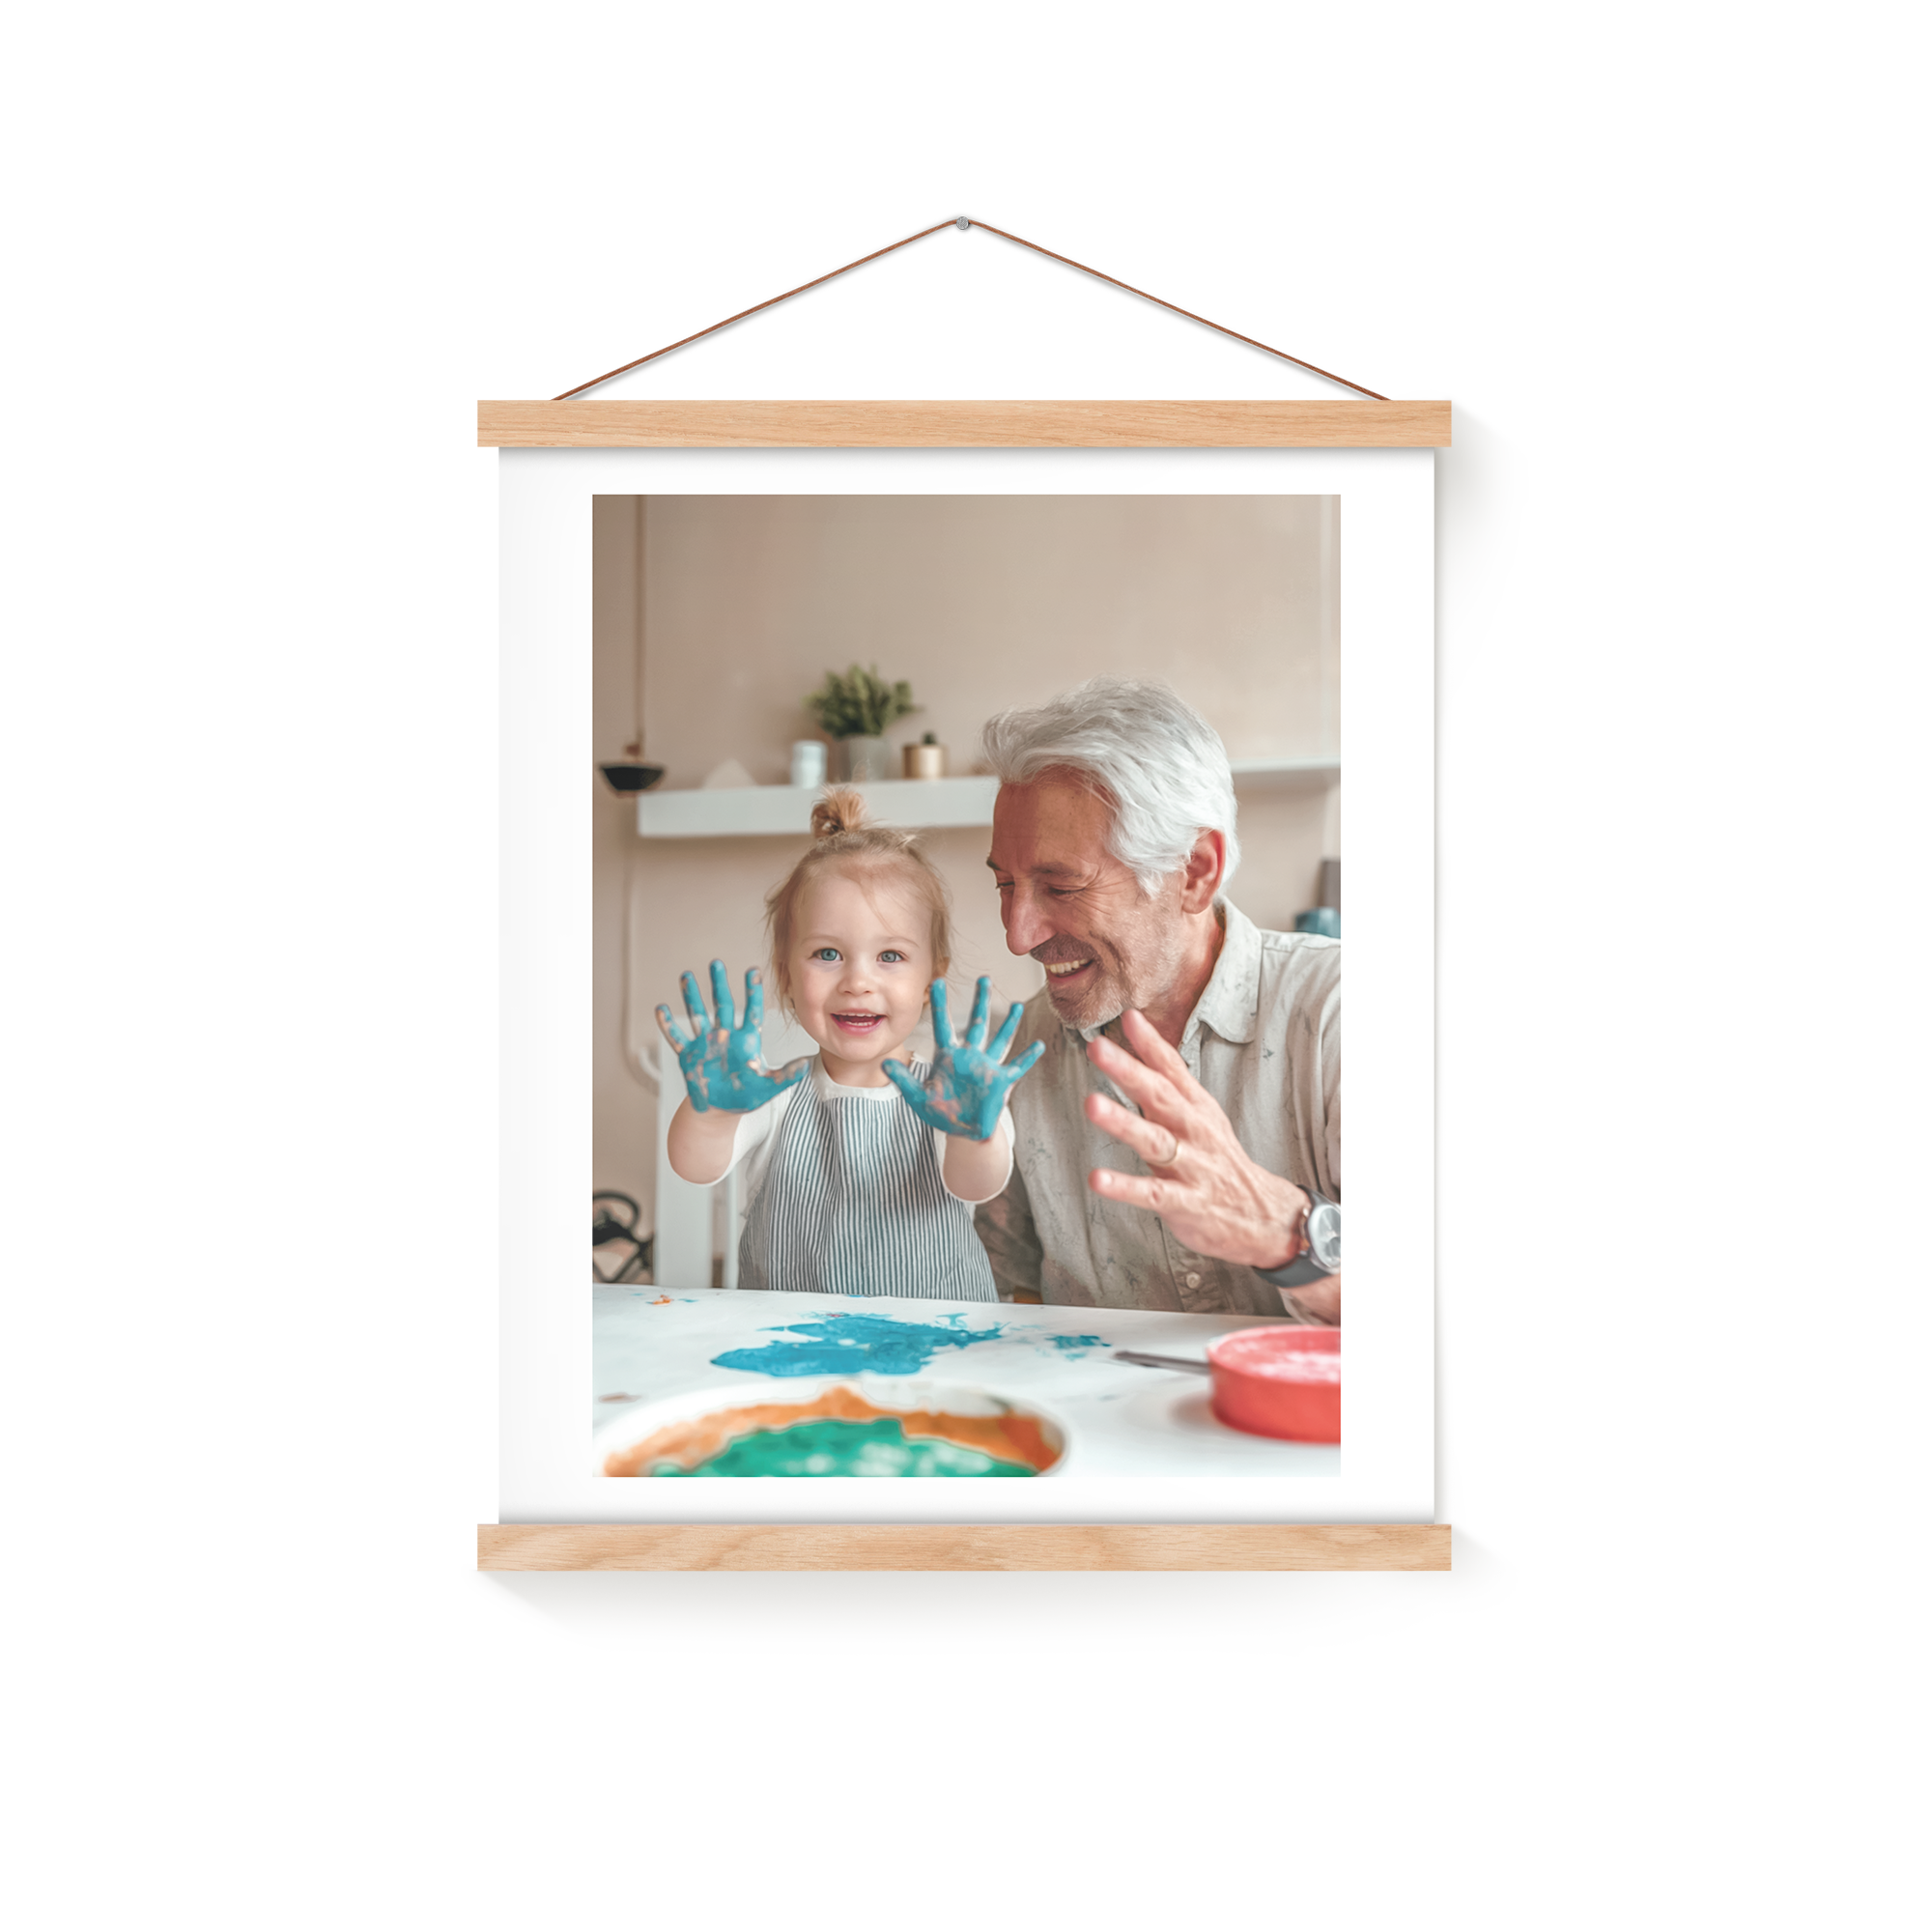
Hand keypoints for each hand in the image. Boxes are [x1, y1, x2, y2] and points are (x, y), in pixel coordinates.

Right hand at [655, 962, 809, 1113]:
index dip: (752, 991)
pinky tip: (660, 1009)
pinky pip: (677, 1038)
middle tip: (716, 963)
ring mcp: (706, 1044)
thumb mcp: (768, 1086)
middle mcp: (725, 1036)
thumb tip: (806, 1064)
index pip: (751, 1011)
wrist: (720, 1109)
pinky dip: (668, 1026)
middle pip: (722, 1005)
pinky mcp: (689, 1056)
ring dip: (692, 997)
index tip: (753, 970)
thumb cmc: (745, 1096)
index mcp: (746, 1040)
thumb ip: (785, 1075)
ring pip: (698, 1015)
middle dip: (719, 984)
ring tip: (687, 976)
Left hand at [884, 977, 1043, 1139]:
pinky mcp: (1001, 1081)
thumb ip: (904, 1080)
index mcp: (948, 1057)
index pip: (943, 1025)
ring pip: (1000, 1040)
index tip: (938, 981)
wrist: (962, 1130)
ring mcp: (987, 1067)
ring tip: (1017, 1005)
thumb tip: (884, 1064)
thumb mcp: (918, 1097)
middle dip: (980, 1002)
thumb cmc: (941, 1111)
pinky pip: (1017, 1067)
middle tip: (984, 978)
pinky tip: (1038, 1046)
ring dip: (1009, 1024)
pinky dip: (1028, 1058)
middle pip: (976, 1024)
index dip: (940, 1004)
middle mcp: (969, 1056)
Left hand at [1083, 1007, 1314, 1271]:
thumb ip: (1169, 1074)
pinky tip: (1098, 1179)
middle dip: (1128, 1071)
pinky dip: (1124, 1187)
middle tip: (1098, 1049)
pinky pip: (1151, 1194)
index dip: (1150, 1043)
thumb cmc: (1218, 1157)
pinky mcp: (1183, 1202)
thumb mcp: (1201, 1112)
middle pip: (1160, 1096)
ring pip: (1154, 1141)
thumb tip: (1137, 1028)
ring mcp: (1190, 1166)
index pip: (1173, 1069)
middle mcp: (1193, 1130)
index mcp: (1195, 1107)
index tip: (1129, 1018)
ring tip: (1092, 1103)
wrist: (1263, 1214)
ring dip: (1123, 1122)